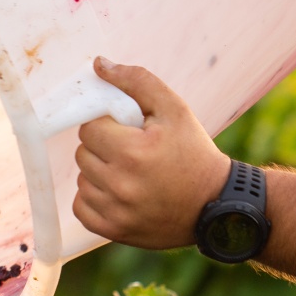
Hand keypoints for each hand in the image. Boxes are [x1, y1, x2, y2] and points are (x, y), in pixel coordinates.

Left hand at [73, 57, 230, 249]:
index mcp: (133, 151)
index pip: (89, 128)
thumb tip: (99, 65)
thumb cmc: (194, 152)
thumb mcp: (174, 109)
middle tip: (128, 151)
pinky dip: (93, 198)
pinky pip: (81, 207)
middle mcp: (121, 184)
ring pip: (82, 180)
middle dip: (102, 147)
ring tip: (127, 173)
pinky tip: (118, 193)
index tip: (125, 131)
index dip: (106, 126)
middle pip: (83, 154)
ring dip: (98, 173)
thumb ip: (137, 82)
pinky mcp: (113, 231)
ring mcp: (116, 211)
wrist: (214, 205)